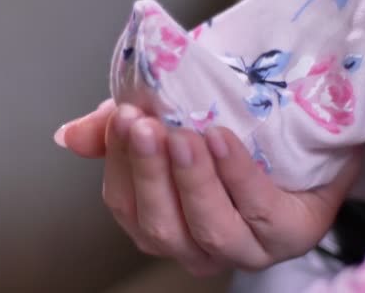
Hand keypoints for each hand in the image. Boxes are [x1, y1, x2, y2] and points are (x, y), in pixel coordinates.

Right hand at [56, 102, 361, 273]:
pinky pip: (260, 211)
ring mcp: (245, 247)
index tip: (121, 118)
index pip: (125, 204)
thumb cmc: (227, 134)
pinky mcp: (291, 235)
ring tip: (184, 135)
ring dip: (192, 181)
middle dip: (150, 173)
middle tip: (145, 125)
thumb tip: (68, 136)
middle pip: (160, 226)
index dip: (118, 163)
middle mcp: (197, 245)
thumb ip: (118, 133)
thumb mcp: (166, 124)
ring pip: (209, 229)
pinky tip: (220, 140)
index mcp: (163, 221)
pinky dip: (236, 175)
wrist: (296, 130)